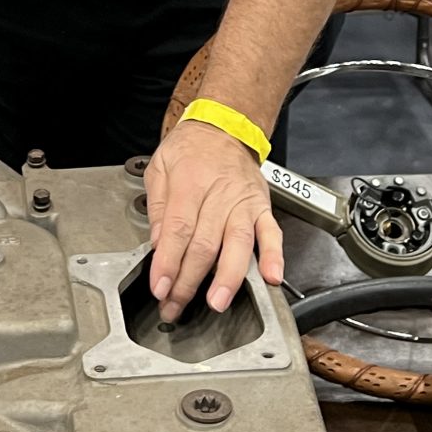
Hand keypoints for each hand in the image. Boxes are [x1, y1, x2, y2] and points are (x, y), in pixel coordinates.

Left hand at [145, 117, 282, 323]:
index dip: (168, 262)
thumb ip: (158, 206)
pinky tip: (272, 277)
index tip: (160, 287)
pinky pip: (271, 234)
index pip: (178, 230)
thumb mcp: (160, 166)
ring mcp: (244, 202)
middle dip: (189, 280)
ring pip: (237, 244)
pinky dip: (273, 256)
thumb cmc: (191, 148)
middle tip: (176, 305)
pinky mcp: (262, 207)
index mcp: (190, 182)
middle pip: (205, 243)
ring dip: (227, 277)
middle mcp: (219, 193)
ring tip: (217, 301)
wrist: (226, 126)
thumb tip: (158, 244)